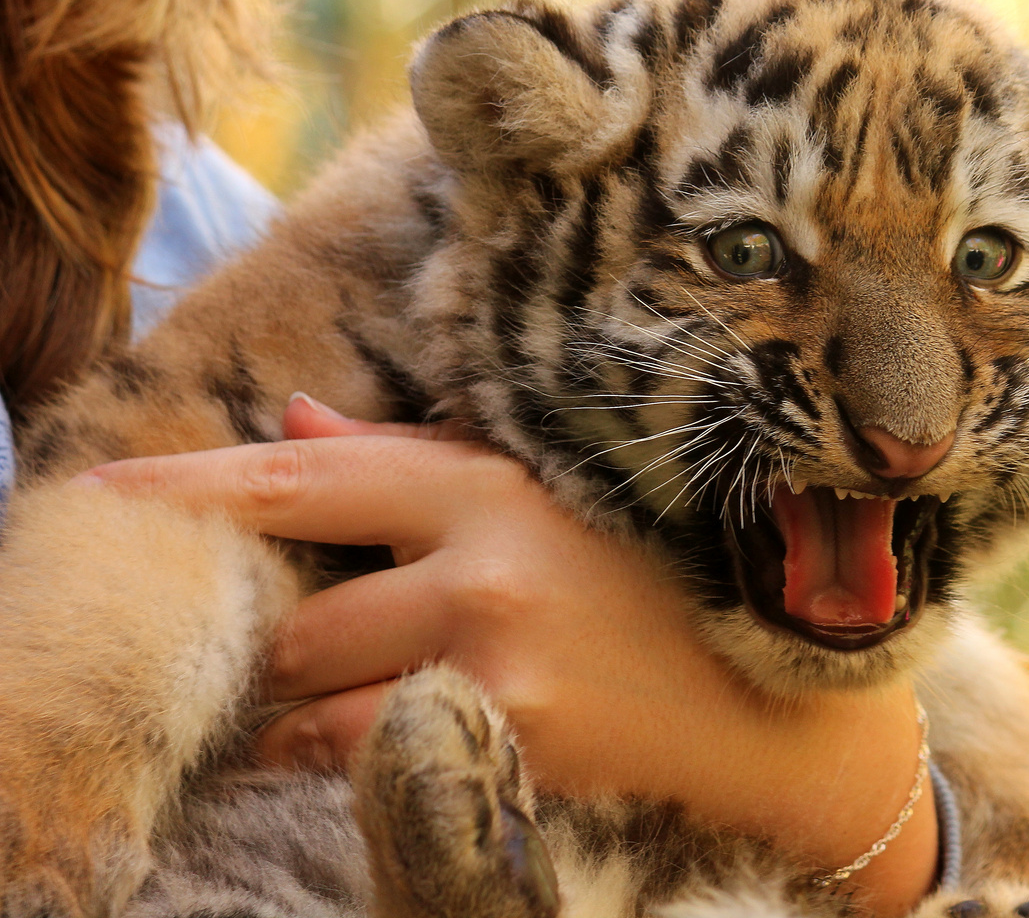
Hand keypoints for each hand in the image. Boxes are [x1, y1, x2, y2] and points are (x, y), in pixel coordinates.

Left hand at [80, 395, 936, 915]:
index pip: (300, 480)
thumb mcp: (543, 493)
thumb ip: (407, 459)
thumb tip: (287, 425)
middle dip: (281, 645)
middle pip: (295, 618)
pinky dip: (357, 756)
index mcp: (487, 484)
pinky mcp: (513, 746)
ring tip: (356, 699)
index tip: (97, 502)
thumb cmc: (654, 579)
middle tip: (311, 648)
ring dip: (304, 713)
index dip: (188, 491)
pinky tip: (410, 732)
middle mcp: (481, 567)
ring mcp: (495, 664)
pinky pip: (372, 761)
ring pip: (314, 705)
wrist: (774, 699)